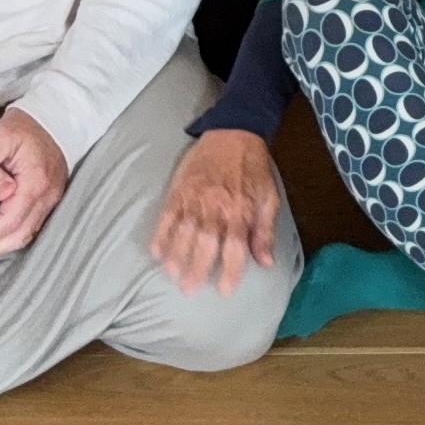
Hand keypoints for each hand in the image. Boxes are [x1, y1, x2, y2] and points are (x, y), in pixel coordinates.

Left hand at [0, 106, 71, 267]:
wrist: (56, 118)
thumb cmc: (26, 126)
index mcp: (35, 183)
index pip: (8, 221)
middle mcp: (47, 197)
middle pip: (18, 235)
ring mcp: (51, 200)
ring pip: (25, 235)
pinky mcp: (48, 200)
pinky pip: (29, 226)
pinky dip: (8, 236)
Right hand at [152, 126, 285, 294]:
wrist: (234, 133)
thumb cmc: (254, 169)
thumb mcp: (269, 198)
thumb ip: (265, 232)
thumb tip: (266, 262)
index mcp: (241, 211)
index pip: (235, 248)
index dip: (230, 271)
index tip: (224, 290)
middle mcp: (217, 208)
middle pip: (205, 244)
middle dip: (197, 268)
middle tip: (189, 289)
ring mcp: (195, 199)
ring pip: (183, 232)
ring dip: (176, 255)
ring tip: (171, 274)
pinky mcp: (180, 190)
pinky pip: (166, 216)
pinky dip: (160, 234)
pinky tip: (155, 252)